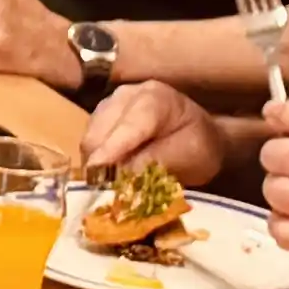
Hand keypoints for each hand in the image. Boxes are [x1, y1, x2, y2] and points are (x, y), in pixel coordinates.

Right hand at [77, 79, 236, 186]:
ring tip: (111, 185)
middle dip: (99, 164)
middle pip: (99, 132)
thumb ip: (156, 161)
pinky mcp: (100, 119)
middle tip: (107, 193)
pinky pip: (89, 144)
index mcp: (154, 98)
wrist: (200, 138)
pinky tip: (110, 174)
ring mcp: (109, 105)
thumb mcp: (187, 156)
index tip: (95, 173)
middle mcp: (125, 96)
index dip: (111, 150)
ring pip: (89, 139)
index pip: (128, 125)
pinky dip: (96, 162)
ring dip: (96, 165)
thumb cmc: (198, 147)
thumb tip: (121, 173)